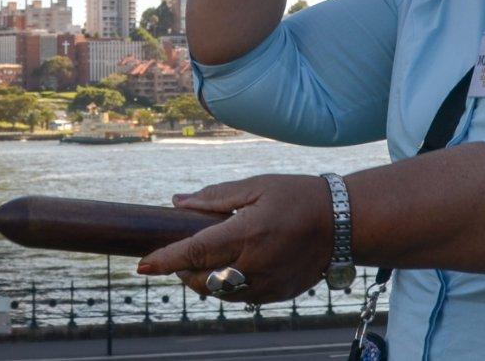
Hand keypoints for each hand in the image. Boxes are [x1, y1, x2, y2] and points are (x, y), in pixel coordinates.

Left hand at [136, 174, 333, 303]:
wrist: (343, 224)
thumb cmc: (297, 197)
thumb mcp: (256, 186)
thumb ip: (216, 197)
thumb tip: (177, 202)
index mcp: (247, 233)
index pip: (194, 253)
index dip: (164, 260)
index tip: (141, 265)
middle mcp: (255, 264)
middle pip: (201, 280)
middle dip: (182, 270)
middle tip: (180, 254)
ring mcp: (267, 284)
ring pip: (218, 293)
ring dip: (203, 281)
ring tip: (206, 259)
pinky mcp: (277, 295)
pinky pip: (240, 298)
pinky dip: (226, 287)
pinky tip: (232, 267)